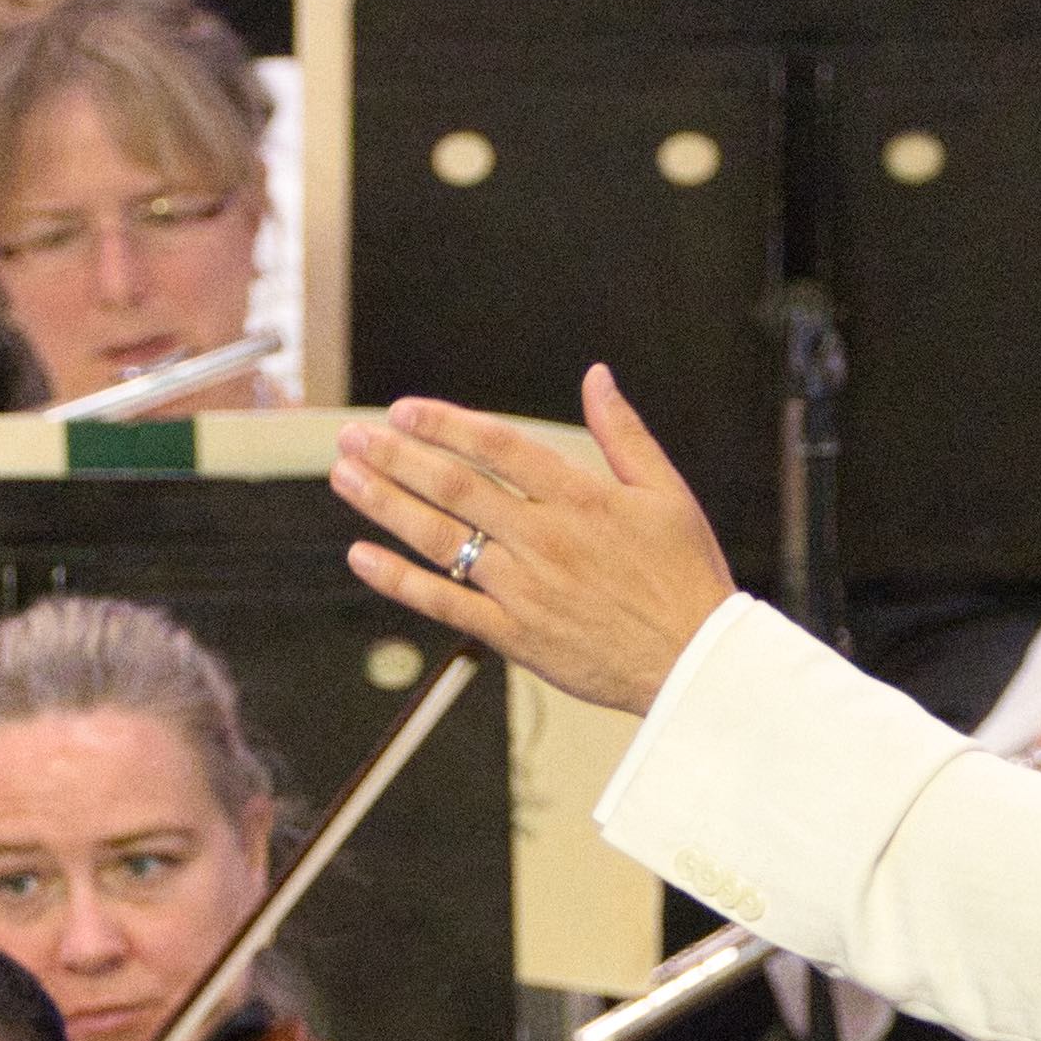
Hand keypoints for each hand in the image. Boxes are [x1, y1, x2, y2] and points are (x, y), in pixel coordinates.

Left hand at [332, 369, 737, 716]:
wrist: (694, 663)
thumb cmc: (685, 577)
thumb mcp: (667, 492)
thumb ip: (623, 433)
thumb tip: (597, 377)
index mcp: (580, 497)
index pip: (498, 446)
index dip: (446, 424)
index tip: (403, 411)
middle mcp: (545, 538)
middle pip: (456, 487)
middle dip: (397, 457)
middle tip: (352, 438)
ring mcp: (526, 589)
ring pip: (441, 539)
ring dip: (387, 505)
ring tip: (346, 478)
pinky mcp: (516, 636)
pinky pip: (447, 604)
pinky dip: (400, 580)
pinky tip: (361, 556)